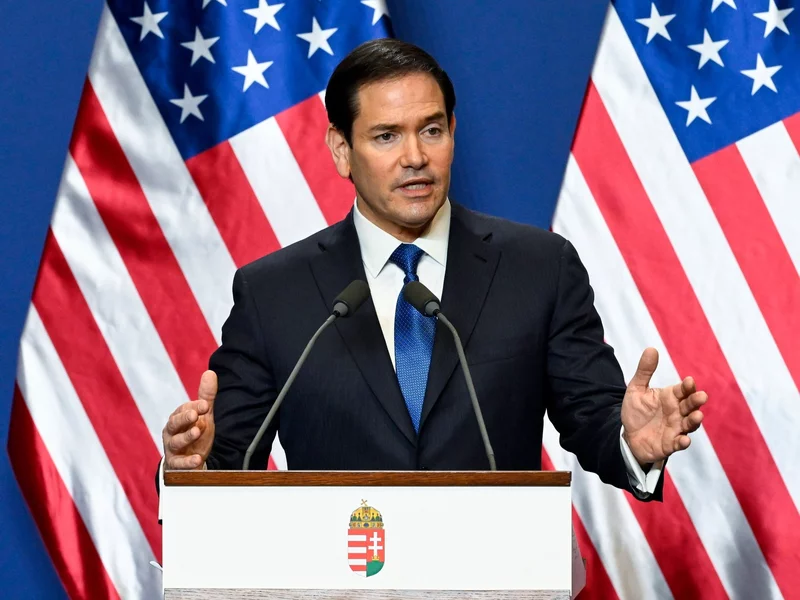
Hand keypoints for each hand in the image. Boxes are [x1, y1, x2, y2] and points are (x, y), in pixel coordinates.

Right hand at [162, 370, 217, 469]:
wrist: (189, 460)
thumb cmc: (195, 432)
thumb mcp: (203, 415)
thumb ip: (206, 396)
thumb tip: (210, 372)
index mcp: (178, 417)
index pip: (185, 409)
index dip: (195, 406)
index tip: (206, 405)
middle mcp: (172, 431)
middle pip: (174, 423)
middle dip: (184, 418)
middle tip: (194, 414)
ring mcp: (172, 448)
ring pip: (176, 442)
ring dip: (186, 436)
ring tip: (197, 432)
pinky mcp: (176, 464)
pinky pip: (179, 463)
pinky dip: (187, 462)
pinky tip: (197, 459)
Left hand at [621, 348, 707, 465]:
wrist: (628, 435)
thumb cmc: (637, 411)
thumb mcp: (636, 389)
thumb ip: (644, 371)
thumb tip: (651, 348)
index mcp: (671, 397)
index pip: (683, 390)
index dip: (687, 386)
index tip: (689, 381)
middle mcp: (677, 412)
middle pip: (690, 406)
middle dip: (696, 401)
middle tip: (701, 396)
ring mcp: (676, 428)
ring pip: (689, 424)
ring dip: (694, 420)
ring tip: (698, 415)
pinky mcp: (670, 444)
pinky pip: (679, 444)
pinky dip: (683, 442)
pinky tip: (684, 439)